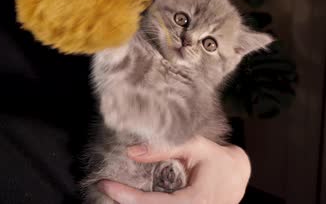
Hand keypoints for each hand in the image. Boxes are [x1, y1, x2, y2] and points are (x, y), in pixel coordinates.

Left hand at [98, 136, 250, 203]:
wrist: (237, 173)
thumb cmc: (218, 158)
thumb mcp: (194, 145)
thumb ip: (164, 147)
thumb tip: (131, 152)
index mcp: (196, 201)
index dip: (127, 197)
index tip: (106, 185)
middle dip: (126, 203)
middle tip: (106, 188)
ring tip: (114, 192)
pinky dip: (145, 203)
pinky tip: (130, 196)